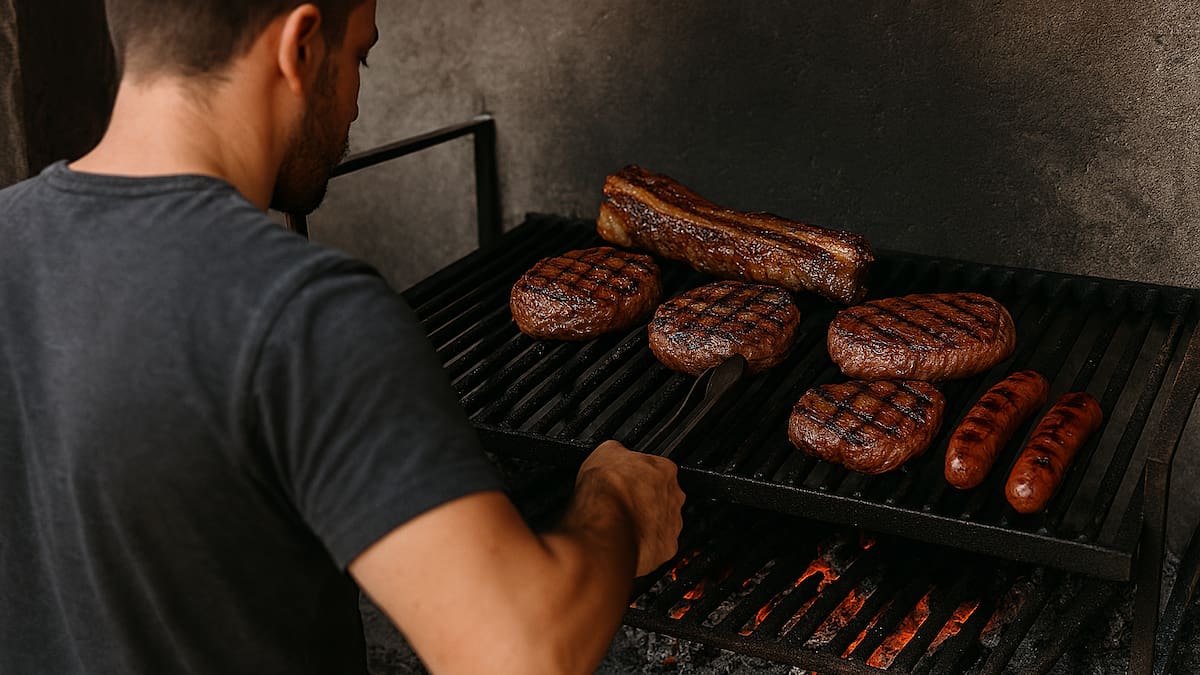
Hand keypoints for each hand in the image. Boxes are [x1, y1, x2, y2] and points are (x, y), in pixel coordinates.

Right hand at [574, 440, 684, 575]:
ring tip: (621, 525)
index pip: (658, 469)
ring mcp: (673, 525)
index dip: (639, 475)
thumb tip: (615, 453)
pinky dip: (644, 546)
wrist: (605, 526)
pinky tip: (625, 542)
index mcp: (665, 470)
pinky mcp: (666, 549)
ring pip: (662, 524)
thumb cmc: (606, 490)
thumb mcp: (604, 452)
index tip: (626, 480)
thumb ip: (618, 452)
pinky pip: (657, 547)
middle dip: (646, 501)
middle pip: (663, 497)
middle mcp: (675, 497)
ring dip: (645, 525)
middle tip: (623, 503)